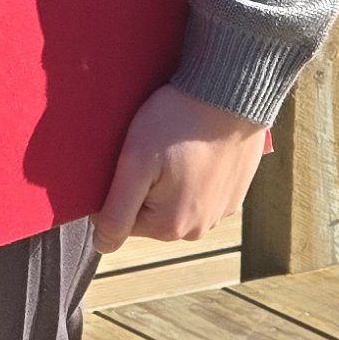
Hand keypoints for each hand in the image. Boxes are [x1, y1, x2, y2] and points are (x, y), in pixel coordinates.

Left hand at [95, 83, 274, 254]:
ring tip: (177, 146)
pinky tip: (197, 149)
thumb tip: (103, 245)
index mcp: (170, 227)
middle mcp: (198, 229)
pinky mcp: (235, 194)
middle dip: (146, 185)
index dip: (119, 187)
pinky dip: (196, 174)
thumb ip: (116, 211)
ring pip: (177, 201)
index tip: (131, 159)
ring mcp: (220, 212)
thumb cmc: (177, 123)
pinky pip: (202, 190)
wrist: (231, 94)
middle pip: (151, 212)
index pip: (123, 219)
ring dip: (171, 180)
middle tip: (154, 149)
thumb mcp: (135, 163)